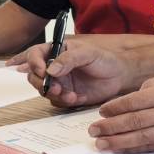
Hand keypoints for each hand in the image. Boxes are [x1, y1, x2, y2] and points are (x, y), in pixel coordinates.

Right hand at [11, 38, 128, 107]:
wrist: (119, 77)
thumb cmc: (105, 60)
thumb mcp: (88, 54)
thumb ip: (69, 59)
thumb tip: (50, 70)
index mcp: (56, 51)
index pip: (35, 55)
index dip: (34, 63)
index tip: (43, 71)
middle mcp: (54, 67)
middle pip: (34, 76)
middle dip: (42, 84)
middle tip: (56, 89)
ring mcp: (59, 82)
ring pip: (44, 90)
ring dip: (55, 95)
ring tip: (71, 95)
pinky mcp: (65, 95)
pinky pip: (57, 101)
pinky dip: (65, 101)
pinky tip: (78, 98)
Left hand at [87, 68, 153, 152]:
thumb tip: (134, 96)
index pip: (135, 101)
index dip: (115, 107)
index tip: (101, 111)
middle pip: (134, 121)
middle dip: (110, 127)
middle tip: (93, 130)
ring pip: (141, 138)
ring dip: (118, 142)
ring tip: (101, 144)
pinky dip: (136, 148)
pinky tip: (122, 148)